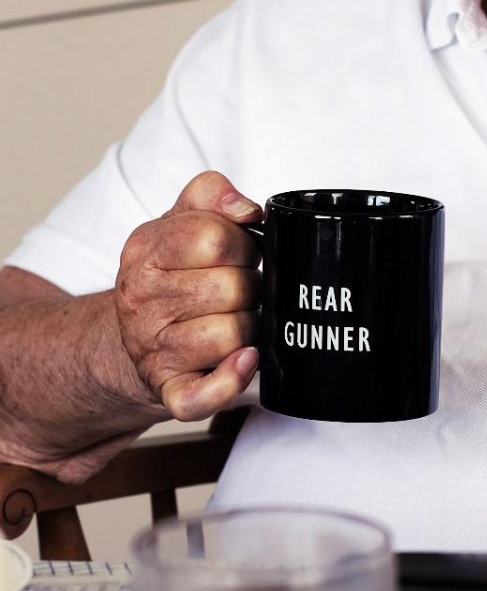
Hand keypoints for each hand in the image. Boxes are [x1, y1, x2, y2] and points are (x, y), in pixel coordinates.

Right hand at [115, 170, 262, 421]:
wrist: (132, 333)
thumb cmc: (170, 274)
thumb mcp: (179, 220)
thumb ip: (211, 194)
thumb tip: (246, 209)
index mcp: (144, 252)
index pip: (214, 237)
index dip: (242, 242)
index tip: (239, 251)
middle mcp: (141, 301)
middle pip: (232, 287)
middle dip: (250, 284)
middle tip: (239, 288)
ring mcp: (151, 349)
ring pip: (231, 334)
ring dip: (248, 326)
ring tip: (236, 318)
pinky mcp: (168, 390)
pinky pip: (202, 396)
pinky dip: (230, 381)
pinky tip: (245, 361)